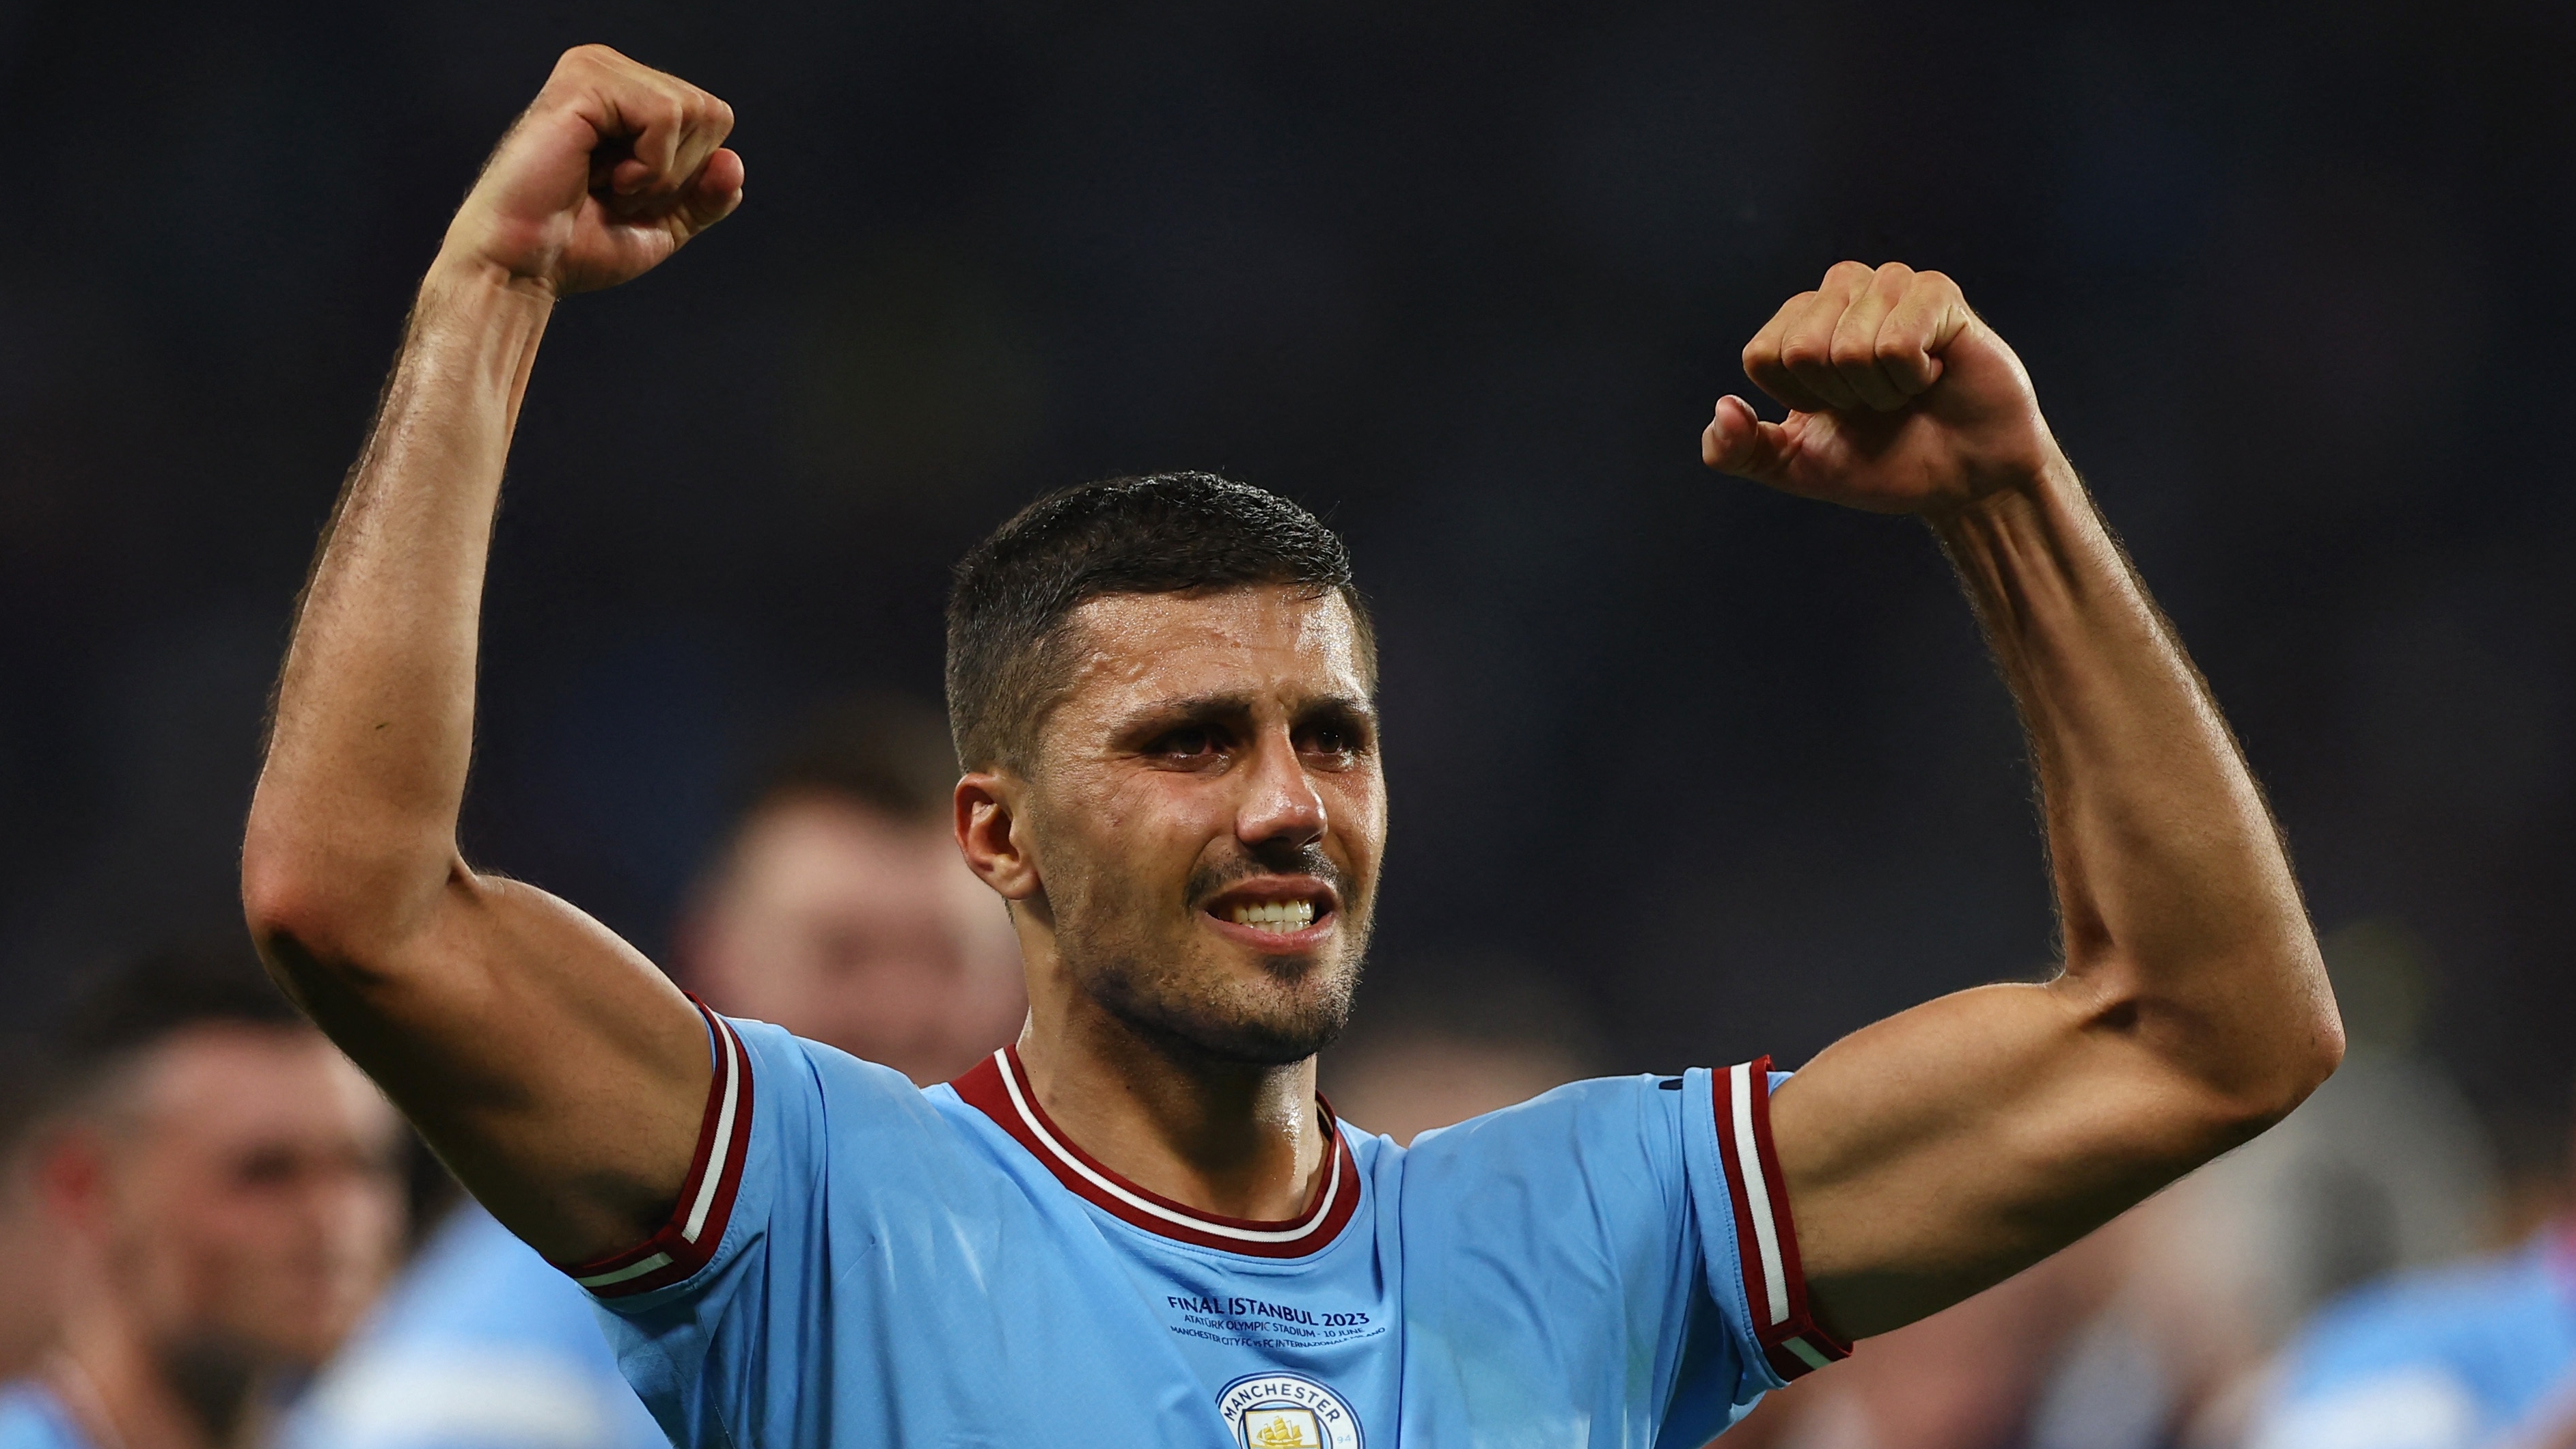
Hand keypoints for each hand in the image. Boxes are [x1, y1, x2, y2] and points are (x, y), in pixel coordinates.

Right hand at [438, 45, 742, 296]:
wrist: (526, 265)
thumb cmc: (579, 245)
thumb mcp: (664, 223)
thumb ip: (706, 196)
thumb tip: (733, 161)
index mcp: (631, 97)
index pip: (714, 120)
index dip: (690, 175)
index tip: (633, 194)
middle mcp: (614, 71)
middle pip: (711, 113)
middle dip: (678, 173)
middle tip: (617, 190)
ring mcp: (596, 69)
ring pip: (691, 111)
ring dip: (660, 172)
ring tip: (606, 183)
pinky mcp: (583, 80)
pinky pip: (664, 115)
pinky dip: (647, 164)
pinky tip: (598, 174)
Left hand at [1702, 263, 2056, 514]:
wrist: (1962, 481)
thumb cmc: (1882, 464)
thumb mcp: (1796, 468)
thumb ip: (1738, 451)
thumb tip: (1721, 410)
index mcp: (1798, 325)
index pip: (1763, 356)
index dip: (1799, 401)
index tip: (1835, 412)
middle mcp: (1839, 293)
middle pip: (1802, 349)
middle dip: (1841, 397)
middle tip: (1878, 402)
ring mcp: (1888, 286)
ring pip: (1851, 346)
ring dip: (1881, 390)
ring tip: (1908, 388)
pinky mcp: (1936, 293)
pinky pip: (1897, 340)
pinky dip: (1913, 375)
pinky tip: (1934, 373)